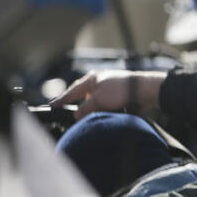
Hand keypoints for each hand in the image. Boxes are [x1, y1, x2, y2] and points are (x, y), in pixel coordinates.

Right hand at [50, 70, 166, 117]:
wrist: (145, 90)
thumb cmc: (122, 91)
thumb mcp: (98, 101)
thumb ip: (84, 109)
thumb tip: (76, 115)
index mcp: (91, 80)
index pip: (71, 91)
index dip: (61, 100)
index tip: (51, 106)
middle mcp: (98, 82)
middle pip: (80, 93)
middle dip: (72, 101)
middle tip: (62, 108)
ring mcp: (107, 88)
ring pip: (91, 99)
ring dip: (87, 107)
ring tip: (80, 115)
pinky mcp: (117, 94)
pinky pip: (102, 103)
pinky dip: (98, 108)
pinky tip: (98, 114)